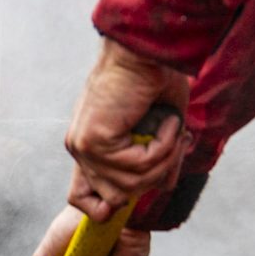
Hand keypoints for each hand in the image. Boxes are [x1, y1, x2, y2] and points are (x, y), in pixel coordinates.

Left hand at [65, 38, 190, 221]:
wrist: (147, 49)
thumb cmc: (154, 79)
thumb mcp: (160, 129)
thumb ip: (156, 161)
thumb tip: (164, 187)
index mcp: (90, 147)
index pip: (79, 198)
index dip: (106, 206)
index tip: (143, 183)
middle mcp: (81, 149)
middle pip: (117, 198)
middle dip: (155, 177)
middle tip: (175, 143)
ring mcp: (83, 145)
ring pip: (130, 186)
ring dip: (164, 159)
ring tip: (172, 128)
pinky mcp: (94, 140)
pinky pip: (137, 166)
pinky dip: (163, 146)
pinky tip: (168, 121)